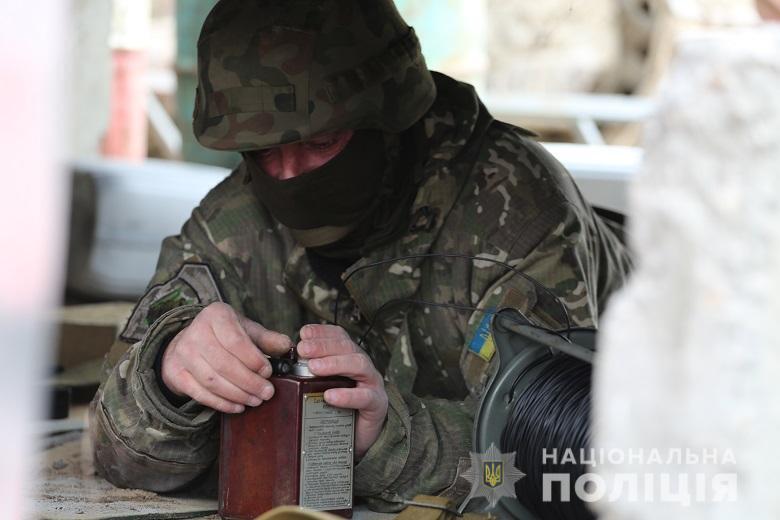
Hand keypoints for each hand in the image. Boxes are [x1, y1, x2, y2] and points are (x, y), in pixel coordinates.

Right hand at [161, 302, 292, 413]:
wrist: (188, 341)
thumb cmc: (223, 335)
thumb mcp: (245, 329)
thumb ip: (267, 338)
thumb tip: (287, 346)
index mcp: (215, 315)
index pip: (235, 341)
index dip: (253, 360)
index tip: (268, 372)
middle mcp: (195, 332)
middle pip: (224, 364)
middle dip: (249, 382)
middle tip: (267, 392)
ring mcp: (182, 353)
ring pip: (212, 381)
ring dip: (237, 395)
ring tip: (255, 400)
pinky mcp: (176, 373)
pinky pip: (200, 394)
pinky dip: (221, 403)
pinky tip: (237, 406)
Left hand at [296, 325, 388, 457]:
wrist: (357, 438)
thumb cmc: (337, 409)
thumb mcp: (321, 388)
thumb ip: (308, 374)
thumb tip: (282, 365)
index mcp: (349, 357)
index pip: (339, 336)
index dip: (322, 332)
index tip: (303, 333)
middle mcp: (362, 366)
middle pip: (347, 347)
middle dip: (323, 346)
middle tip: (303, 349)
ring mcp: (372, 384)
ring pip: (359, 365)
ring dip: (335, 363)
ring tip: (314, 368)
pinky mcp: (377, 405)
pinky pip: (365, 397)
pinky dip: (347, 395)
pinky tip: (330, 396)